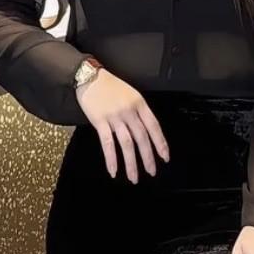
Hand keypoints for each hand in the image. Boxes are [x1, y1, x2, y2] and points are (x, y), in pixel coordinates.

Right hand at [76, 68, 170, 182]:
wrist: (89, 76)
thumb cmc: (109, 85)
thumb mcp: (130, 93)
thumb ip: (138, 111)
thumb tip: (146, 131)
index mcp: (139, 103)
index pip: (154, 126)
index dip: (160, 143)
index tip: (165, 156)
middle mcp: (129, 111)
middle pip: (142, 138)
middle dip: (148, 157)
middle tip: (152, 171)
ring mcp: (114, 117)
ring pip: (127, 144)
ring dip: (131, 163)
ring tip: (134, 177)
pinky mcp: (100, 121)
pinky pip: (107, 144)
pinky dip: (111, 159)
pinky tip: (113, 170)